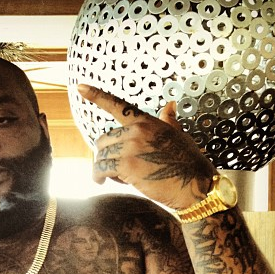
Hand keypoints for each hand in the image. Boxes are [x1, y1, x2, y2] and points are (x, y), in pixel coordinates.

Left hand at [77, 84, 214, 209]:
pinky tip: (101, 182)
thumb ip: (167, 120)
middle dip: (105, 156)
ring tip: (116, 177)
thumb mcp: (178, 135)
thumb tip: (170, 105)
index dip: (97, 95)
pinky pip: (101, 169)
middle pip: (102, 140)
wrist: (195, 185)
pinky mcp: (127, 164)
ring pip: (100, 156)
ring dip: (103, 169)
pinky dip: (98, 177)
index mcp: (147, 121)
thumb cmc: (187, 162)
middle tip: (116, 169)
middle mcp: (137, 130)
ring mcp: (131, 146)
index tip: (80, 87)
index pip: (118, 105)